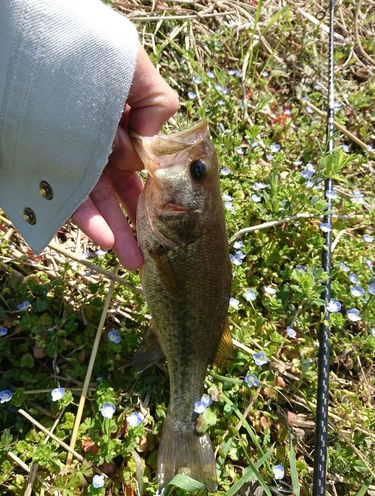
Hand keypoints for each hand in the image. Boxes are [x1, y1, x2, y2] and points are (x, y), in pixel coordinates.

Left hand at [72, 43, 178, 270]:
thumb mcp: (138, 71)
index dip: (160, 191)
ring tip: (134, 262)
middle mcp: (102, 147)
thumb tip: (154, 143)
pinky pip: (73, 202)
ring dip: (120, 234)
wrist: (38, 50)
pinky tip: (106, 241)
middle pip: (126, 191)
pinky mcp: (53, 173)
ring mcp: (77, 162)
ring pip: (101, 204)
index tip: (174, 215)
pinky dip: (90, 222)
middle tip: (156, 252)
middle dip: (143, 223)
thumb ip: (159, 104)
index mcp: (125, 126)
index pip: (147, 165)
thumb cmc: (91, 55)